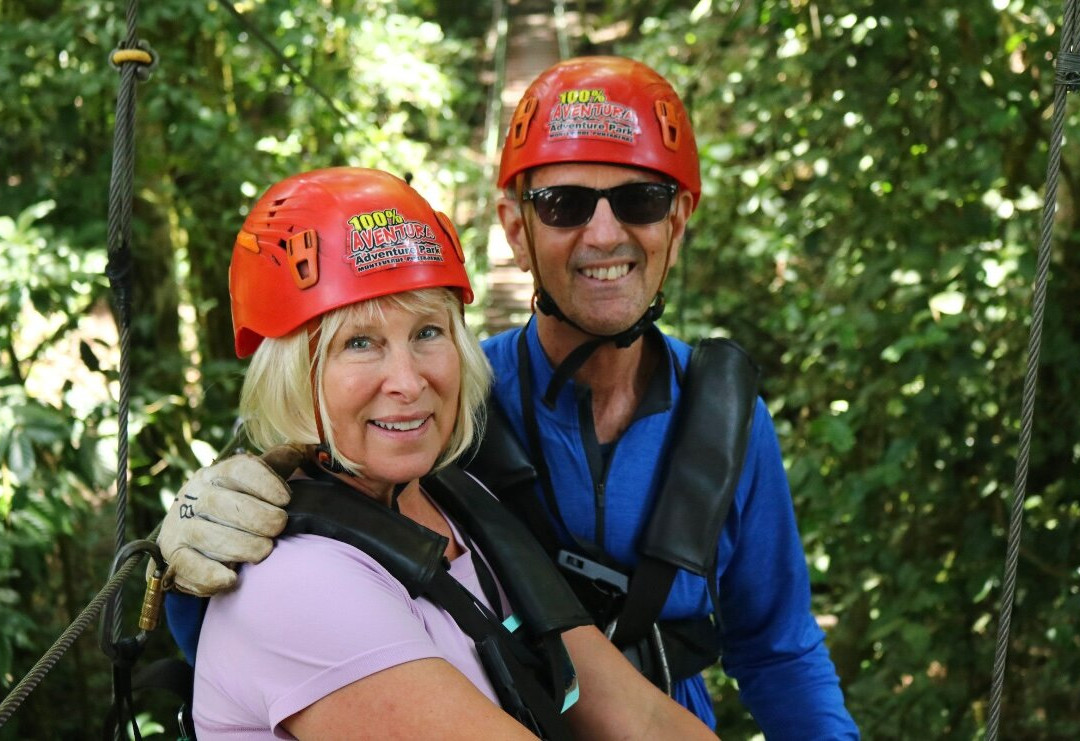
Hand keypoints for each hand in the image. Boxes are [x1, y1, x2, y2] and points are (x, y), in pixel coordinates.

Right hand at [150, 445, 302, 595]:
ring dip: (239, 546)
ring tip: (263, 551)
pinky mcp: (173, 555)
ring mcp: (180, 525)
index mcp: (217, 474)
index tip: (287, 498)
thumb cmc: (236, 504)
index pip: (238, 470)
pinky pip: (187, 565)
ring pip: (205, 534)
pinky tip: (231, 578)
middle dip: (256, 517)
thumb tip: (300, 450)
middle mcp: (194, 496)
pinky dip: (209, 574)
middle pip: (222, 503)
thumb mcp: (256, 482)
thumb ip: (278, 464)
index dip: (265, 482)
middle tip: (278, 528)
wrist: (193, 532)